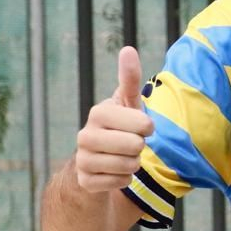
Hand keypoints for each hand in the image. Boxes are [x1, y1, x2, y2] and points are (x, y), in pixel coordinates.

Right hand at [74, 46, 154, 192]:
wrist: (97, 163)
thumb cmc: (120, 128)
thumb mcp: (128, 104)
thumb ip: (130, 79)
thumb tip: (128, 48)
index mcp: (99, 113)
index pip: (141, 123)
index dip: (147, 127)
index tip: (142, 127)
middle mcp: (85, 135)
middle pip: (135, 146)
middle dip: (140, 147)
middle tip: (131, 144)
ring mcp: (83, 159)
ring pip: (129, 166)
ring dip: (133, 164)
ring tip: (124, 157)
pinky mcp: (85, 181)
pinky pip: (120, 182)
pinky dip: (124, 179)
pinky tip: (114, 172)